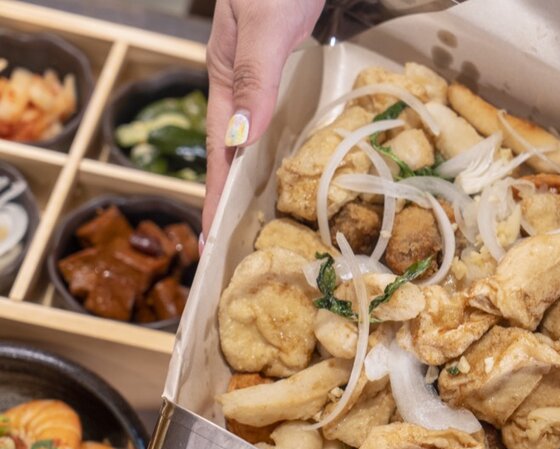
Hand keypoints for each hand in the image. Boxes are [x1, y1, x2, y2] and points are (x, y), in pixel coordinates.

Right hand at [204, 0, 324, 241]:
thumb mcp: (265, 26)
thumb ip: (253, 79)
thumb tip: (239, 139)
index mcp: (226, 77)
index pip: (219, 152)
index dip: (215, 197)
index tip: (212, 242)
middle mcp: (241, 83)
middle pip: (231, 152)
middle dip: (228, 200)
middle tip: (230, 248)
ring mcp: (262, 77)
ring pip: (253, 140)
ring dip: (251, 181)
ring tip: (254, 222)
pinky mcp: (284, 68)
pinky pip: (273, 122)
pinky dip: (274, 150)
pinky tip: (282, 166)